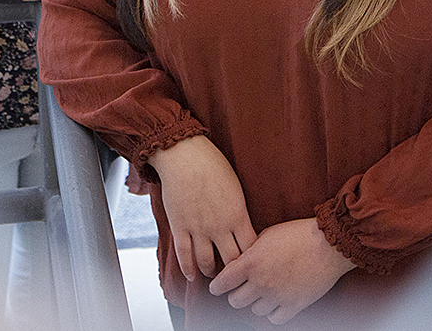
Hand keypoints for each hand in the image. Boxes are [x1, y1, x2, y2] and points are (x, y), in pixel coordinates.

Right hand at [147, 136, 257, 278]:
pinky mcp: (180, 227)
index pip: (250, 248)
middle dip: (234, 270)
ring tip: (213, 274)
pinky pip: (184, 256)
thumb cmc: (212, 166)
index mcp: (238, 215)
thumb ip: (239, 211)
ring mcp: (198, 229)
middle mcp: (219, 227)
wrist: (184, 155)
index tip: (250, 260)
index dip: (251, 258)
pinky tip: (192, 275)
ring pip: (207, 263)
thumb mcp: (235, 188)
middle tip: (233, 273)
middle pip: (232, 261)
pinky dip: (188, 269)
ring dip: (211, 271)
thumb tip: (244, 227)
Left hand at [209, 218, 354, 324]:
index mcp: (251, 262)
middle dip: (235, 294)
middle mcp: (261, 282)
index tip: (217, 287)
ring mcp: (278, 296)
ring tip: (262, 292)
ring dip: (255, 302)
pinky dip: (272, 312)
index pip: (222, 283)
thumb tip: (239, 261)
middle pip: (235, 301)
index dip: (216, 286)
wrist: (329, 243)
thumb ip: (250, 250)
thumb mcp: (267, 234)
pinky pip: (275, 318)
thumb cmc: (298, 233)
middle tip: (241, 288)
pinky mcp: (295, 305)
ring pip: (254, 310)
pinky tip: (275, 303)